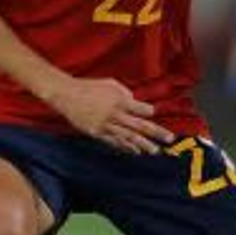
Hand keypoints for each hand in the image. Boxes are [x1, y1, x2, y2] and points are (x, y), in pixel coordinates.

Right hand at [48, 76, 174, 153]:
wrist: (66, 95)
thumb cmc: (89, 86)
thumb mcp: (110, 83)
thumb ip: (125, 94)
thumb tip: (136, 103)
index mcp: (119, 100)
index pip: (140, 109)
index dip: (148, 111)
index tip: (154, 113)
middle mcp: (114, 114)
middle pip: (139, 126)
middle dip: (156, 133)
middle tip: (169, 139)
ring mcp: (105, 125)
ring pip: (128, 138)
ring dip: (143, 145)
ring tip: (155, 151)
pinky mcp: (97, 133)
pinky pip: (114, 142)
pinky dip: (125, 147)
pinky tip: (135, 151)